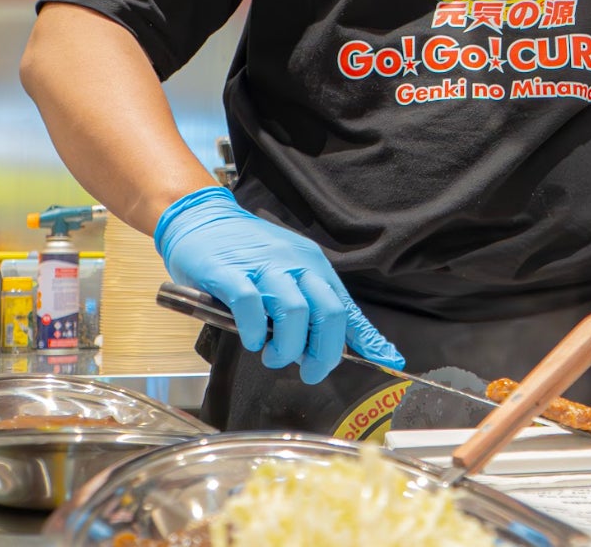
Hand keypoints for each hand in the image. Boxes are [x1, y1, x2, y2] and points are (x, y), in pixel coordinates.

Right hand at [154, 186, 403, 383]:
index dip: (367, 338)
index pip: (345, 306)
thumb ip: (312, 305)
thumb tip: (347, 343)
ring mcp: (263, 266)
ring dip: (287, 346)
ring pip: (293, 311)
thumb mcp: (288, 272)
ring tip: (273, 356)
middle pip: (327, 311)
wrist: (203, 220)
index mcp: (313, 265)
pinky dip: (255, 331)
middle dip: (324, 352)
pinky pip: (251, 305)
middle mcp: (295, 263)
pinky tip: (251, 340)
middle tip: (310, 370)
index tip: (387, 360)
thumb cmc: (247, 254)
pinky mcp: (229, 272)